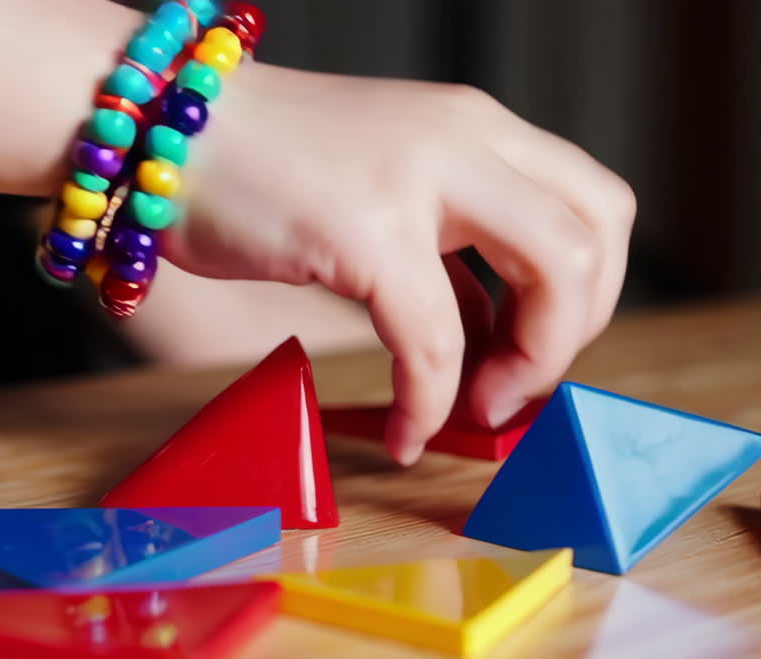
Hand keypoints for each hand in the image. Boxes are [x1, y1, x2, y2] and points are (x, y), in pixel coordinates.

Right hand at [172, 64, 635, 464]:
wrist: (162, 129)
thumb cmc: (258, 169)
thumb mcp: (381, 187)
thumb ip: (444, 244)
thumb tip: (489, 334)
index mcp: (473, 126)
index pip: (597, 205)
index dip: (587, 295)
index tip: (530, 349)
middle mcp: (464, 137)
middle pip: (598, 237)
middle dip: (574, 333)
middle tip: (516, 385)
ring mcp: (419, 178)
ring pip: (555, 276)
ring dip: (529, 366)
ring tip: (474, 409)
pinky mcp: (365, 232)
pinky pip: (434, 343)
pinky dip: (431, 402)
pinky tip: (405, 430)